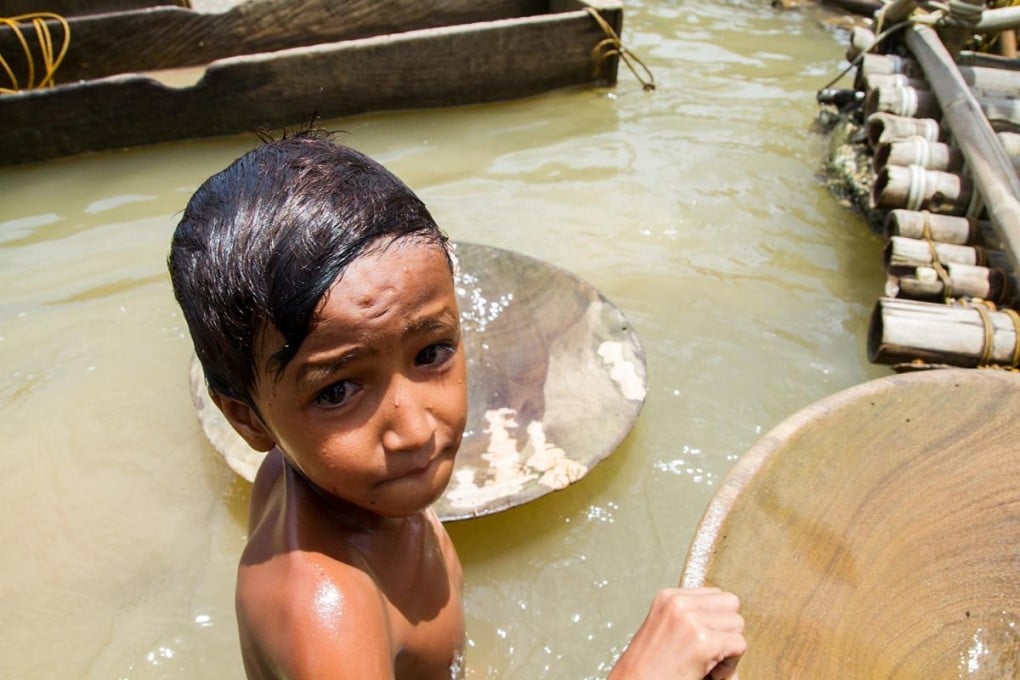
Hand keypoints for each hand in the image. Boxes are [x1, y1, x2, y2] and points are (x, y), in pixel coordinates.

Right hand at [607, 587, 744, 679]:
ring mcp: (692, 621)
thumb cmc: (648, 668)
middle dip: (727, 628)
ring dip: (729, 646)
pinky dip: (730, 664)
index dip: (715, 620)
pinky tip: (709, 672)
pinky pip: (739, 645)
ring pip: (737, 623)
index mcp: (668, 597)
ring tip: (707, 662)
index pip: (715, 594)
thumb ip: (690, 617)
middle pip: (730, 603)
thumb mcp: (662, 629)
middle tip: (710, 651)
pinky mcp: (704, 642)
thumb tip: (725, 616)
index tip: (701, 640)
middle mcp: (679, 603)